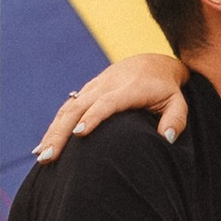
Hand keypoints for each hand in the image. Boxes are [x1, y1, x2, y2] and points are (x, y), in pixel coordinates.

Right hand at [36, 52, 188, 158]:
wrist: (152, 63)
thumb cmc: (167, 89)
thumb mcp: (179, 102)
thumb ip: (176, 119)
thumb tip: (167, 138)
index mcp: (129, 88)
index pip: (107, 102)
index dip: (93, 117)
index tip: (79, 134)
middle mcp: (106, 85)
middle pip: (78, 107)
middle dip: (61, 132)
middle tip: (49, 157)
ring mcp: (93, 87)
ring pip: (68, 108)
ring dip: (53, 132)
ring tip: (41, 157)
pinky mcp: (86, 92)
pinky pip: (66, 108)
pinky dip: (54, 127)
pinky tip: (43, 146)